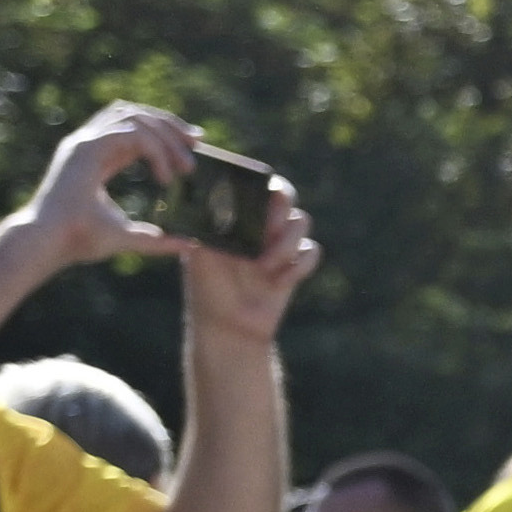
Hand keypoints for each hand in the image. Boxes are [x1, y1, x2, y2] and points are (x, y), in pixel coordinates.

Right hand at [13, 100, 197, 277]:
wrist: (50, 244)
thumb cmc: (77, 240)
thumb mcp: (127, 237)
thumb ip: (156, 238)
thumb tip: (187, 244)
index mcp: (96, 158)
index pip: (132, 127)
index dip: (164, 128)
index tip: (195, 142)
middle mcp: (87, 144)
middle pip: (133, 112)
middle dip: (169, 123)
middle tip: (198, 143)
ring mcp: (83, 143)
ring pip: (131, 116)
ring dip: (165, 134)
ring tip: (187, 166)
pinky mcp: (84, 149)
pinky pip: (129, 133)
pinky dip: (153, 149)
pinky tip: (165, 177)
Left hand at [176, 165, 322, 345]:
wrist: (227, 327)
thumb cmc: (206, 287)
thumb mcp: (198, 251)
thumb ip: (207, 225)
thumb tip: (211, 202)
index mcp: (236, 215)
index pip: (256, 184)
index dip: (263, 185)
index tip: (257, 199)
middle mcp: (260, 225)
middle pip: (285, 195)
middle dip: (278, 211)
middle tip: (267, 229)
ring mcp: (280, 245)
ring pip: (303, 221)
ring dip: (287, 242)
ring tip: (264, 265)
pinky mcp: (296, 266)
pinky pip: (313, 251)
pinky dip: (300, 266)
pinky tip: (279, 282)